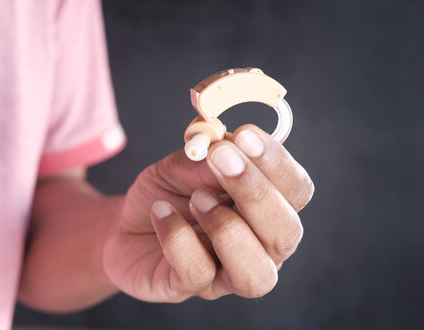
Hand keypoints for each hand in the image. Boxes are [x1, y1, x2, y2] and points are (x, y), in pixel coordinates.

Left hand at [102, 125, 313, 301]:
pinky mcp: (189, 288)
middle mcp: (259, 247)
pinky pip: (198, 273)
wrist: (126, 224)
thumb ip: (207, 155)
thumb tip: (228, 146)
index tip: (246, 135)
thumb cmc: (167, 192)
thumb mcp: (183, 163)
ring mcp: (227, 274)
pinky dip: (178, 237)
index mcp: (268, 208)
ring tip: (196, 199)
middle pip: (287, 232)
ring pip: (257, 273)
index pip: (297, 191)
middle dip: (256, 192)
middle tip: (220, 158)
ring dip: (227, 228)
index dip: (278, 163)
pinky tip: (161, 212)